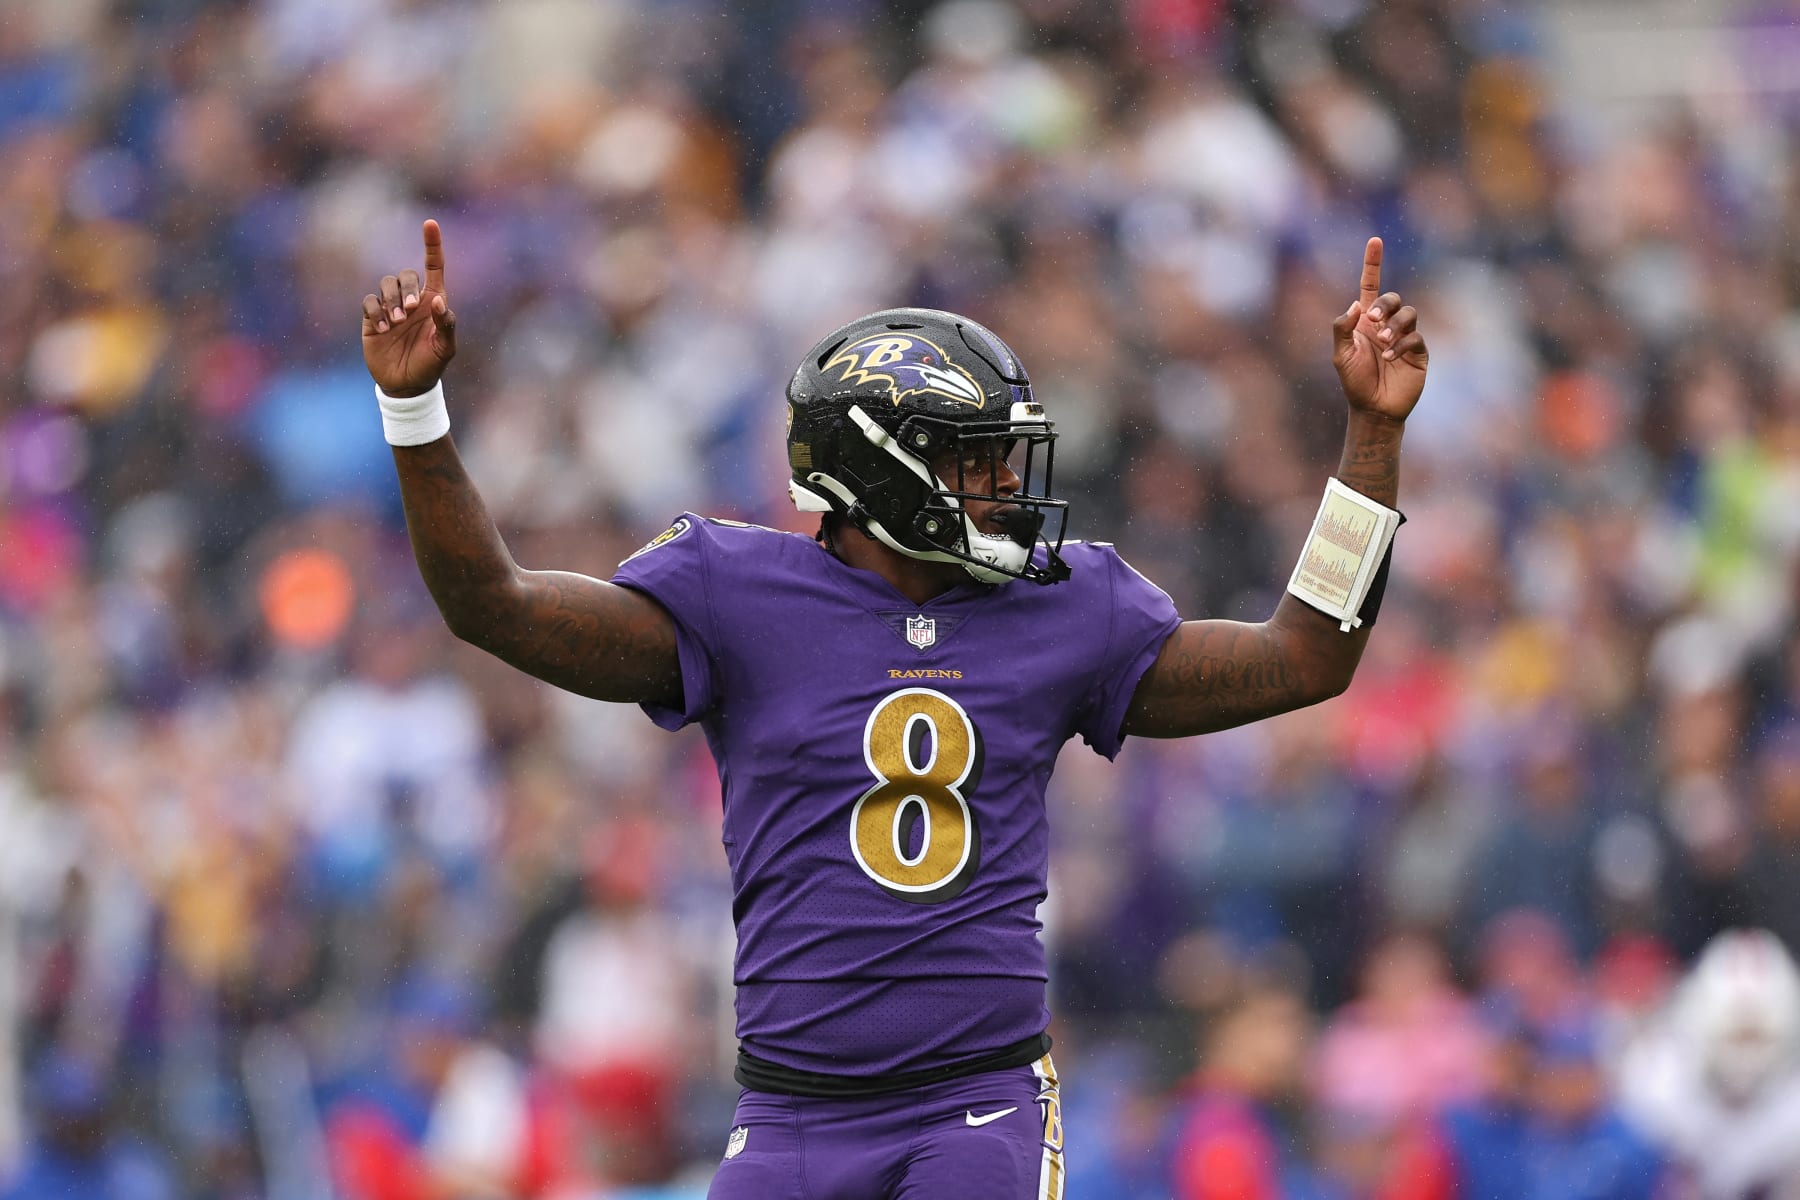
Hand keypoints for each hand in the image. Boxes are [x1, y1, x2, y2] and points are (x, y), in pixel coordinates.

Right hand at [361, 219, 457, 396]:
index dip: (432, 244)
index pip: (434, 266)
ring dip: (391, 301)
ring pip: (386, 284)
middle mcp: (412, 299)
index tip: (430, 223)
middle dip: (407, 289)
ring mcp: (391, 307)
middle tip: (410, 313)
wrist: (406, 385)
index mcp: (434, 301)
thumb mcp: (445, 349)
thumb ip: (447, 325)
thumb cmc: (430, 365)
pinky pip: (369, 301)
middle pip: (406, 274)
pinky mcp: (372, 317)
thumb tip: (437, 303)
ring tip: (396, 324)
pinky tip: (384, 329)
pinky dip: (375, 311)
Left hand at [1331, 237, 1426, 422]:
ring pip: (1409, 313)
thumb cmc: (1354, 382)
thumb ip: (1343, 328)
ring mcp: (1404, 337)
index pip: (1370, 286)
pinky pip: (1416, 337)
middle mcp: (1386, 325)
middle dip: (1385, 304)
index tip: (1375, 240)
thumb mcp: (1340, 355)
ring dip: (1395, 324)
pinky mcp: (1418, 353)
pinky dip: (1402, 344)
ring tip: (1383, 342)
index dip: (1373, 263)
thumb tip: (1356, 304)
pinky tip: (1390, 357)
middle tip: (1373, 320)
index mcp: (1365, 321)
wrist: (1373, 409)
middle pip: (1392, 298)